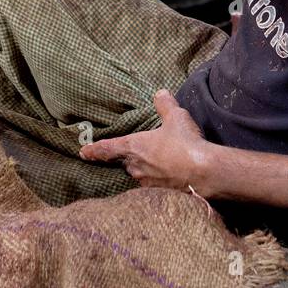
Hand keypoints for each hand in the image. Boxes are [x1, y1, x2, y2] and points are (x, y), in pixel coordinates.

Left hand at [78, 89, 212, 191]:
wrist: (204, 172)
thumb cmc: (185, 143)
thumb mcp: (175, 117)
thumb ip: (165, 104)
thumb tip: (160, 93)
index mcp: (133, 147)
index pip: (107, 148)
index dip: (94, 150)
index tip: (83, 152)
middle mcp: (135, 167)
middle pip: (125, 162)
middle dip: (129, 158)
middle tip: (137, 153)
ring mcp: (147, 183)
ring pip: (139, 174)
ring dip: (145, 169)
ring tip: (159, 164)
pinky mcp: (160, 195)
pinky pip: (153, 186)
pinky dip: (159, 179)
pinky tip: (170, 176)